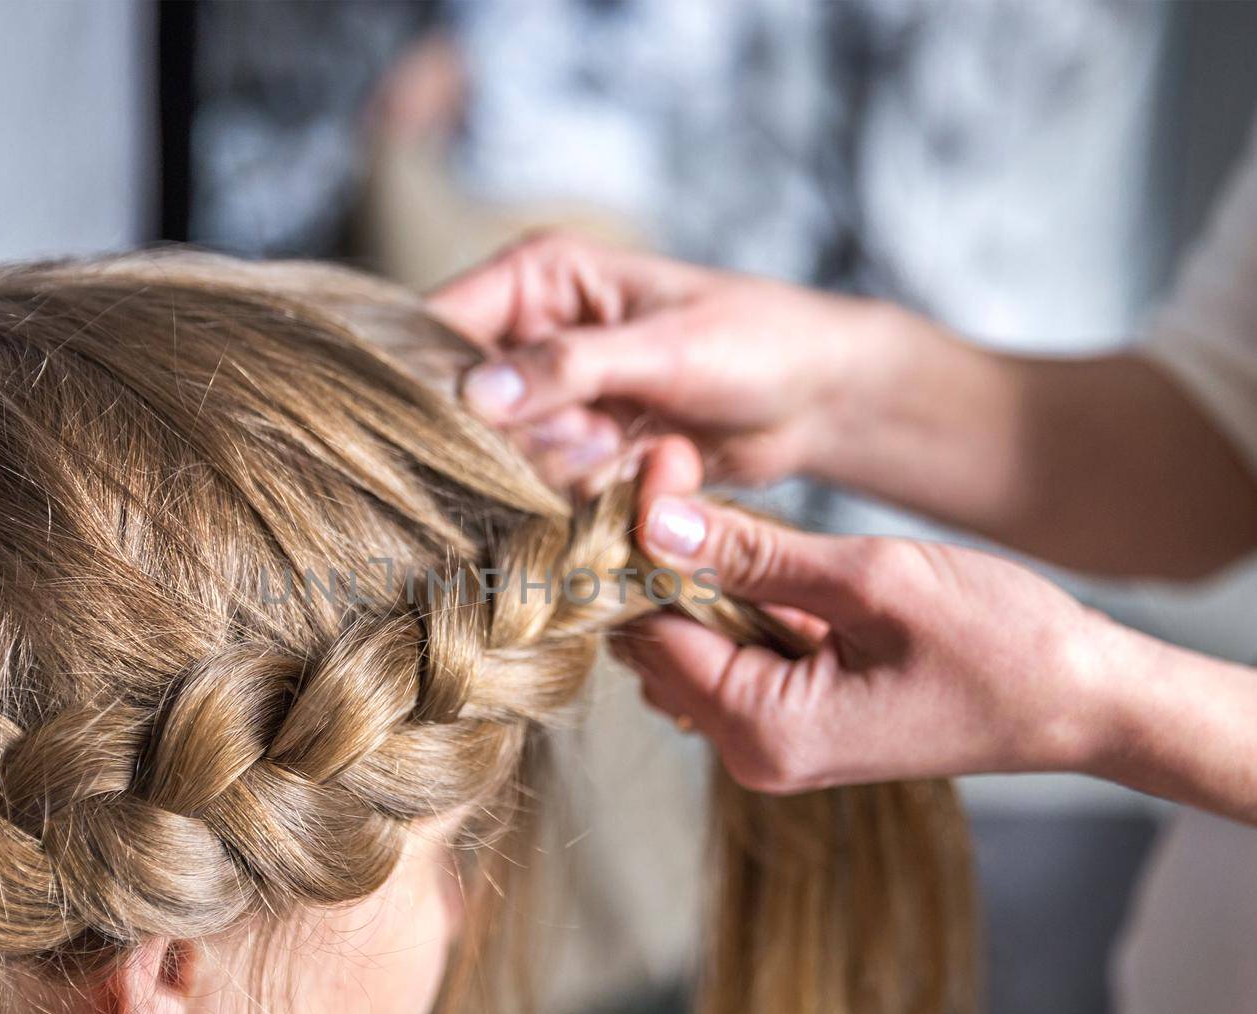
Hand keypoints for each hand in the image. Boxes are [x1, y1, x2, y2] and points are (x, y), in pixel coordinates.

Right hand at [427, 231, 903, 489]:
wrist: (822, 402)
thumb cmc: (758, 344)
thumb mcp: (664, 348)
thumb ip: (568, 367)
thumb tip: (474, 396)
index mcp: (540, 277)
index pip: (441, 324)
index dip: (434, 380)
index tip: (463, 428)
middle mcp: (534, 335)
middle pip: (465, 406)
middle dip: (522, 436)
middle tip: (592, 436)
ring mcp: (556, 400)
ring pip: (506, 456)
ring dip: (564, 468)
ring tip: (626, 446)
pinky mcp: (581, 450)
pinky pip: (549, 489)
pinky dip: (589, 492)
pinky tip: (644, 467)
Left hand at [616, 445, 1130, 790]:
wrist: (1081, 699)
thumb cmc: (999, 643)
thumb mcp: (871, 580)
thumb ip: (754, 555)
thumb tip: (655, 523)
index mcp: (764, 731)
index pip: (651, 631)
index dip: (642, 546)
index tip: (660, 466)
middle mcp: (753, 753)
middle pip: (658, 642)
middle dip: (662, 557)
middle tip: (683, 471)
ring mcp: (773, 743)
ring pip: (691, 645)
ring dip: (701, 577)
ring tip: (730, 511)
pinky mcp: (796, 721)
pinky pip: (734, 655)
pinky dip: (737, 602)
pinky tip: (762, 554)